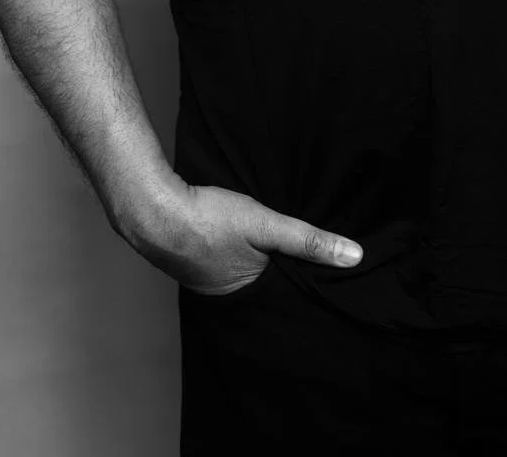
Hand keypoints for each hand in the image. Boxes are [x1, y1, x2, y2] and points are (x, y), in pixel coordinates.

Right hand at [125, 178, 363, 296]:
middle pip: (266, 285)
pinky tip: (240, 237)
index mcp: (248, 296)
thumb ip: (309, 240)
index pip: (287, 295)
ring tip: (276, 247)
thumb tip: (354, 258)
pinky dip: (237, 252)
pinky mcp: (193, 260)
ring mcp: (207, 280)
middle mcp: (227, 297)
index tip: (328, 277)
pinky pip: (224, 260)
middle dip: (283, 273)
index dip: (305, 283)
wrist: (152, 210)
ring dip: (258, 260)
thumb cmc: (208, 219)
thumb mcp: (266, 225)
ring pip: (245, 272)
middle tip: (308, 258)